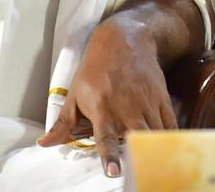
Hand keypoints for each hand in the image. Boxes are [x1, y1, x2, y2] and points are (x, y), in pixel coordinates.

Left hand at [37, 12, 176, 177]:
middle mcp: (127, 108)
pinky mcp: (162, 99)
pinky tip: (166, 150)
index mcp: (102, 108)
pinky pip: (170, 125)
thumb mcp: (75, 94)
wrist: (125, 41)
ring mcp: (147, 103)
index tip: (113, 172)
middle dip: (138, 156)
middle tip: (138, 172)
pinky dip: (169, 139)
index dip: (110, 156)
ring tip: (153, 166)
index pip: (106, 138)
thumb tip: (44, 144)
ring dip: (154, 151)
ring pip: (155, 134)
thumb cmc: (95, 69)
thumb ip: (63, 123)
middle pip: (137, 138)